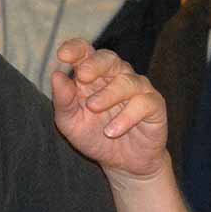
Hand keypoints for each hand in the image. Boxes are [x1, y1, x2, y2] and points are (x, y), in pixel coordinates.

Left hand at [51, 38, 168, 180]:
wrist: (122, 163)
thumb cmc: (94, 136)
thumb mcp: (70, 122)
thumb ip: (63, 100)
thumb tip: (56, 76)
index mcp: (92, 76)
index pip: (85, 52)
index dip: (75, 48)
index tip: (63, 55)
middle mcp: (115, 77)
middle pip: (109, 58)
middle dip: (95, 64)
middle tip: (83, 76)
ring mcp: (137, 89)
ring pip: (126, 81)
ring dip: (108, 94)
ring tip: (94, 108)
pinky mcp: (154, 105)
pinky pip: (143, 102)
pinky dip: (126, 116)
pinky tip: (112, 131)